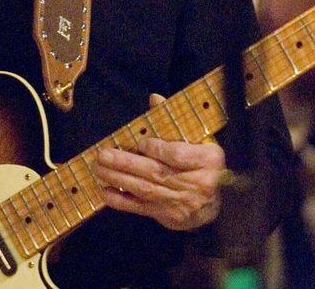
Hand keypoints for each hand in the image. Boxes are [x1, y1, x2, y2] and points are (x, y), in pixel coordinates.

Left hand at [92, 94, 225, 230]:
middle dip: (127, 163)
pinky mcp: (169, 216)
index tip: (141, 142)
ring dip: (119, 178)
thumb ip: (175, 121)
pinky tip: (106, 191)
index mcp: (208, 160)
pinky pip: (142, 208)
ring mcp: (182, 202)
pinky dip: (122, 201)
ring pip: (146, 189)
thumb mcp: (199, 140)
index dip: (158, 149)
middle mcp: (197, 183)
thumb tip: (154, 99)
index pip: (178, 155)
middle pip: (157, 172)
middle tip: (104, 155)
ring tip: (99, 168)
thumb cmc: (204, 165)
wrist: (215, 204)